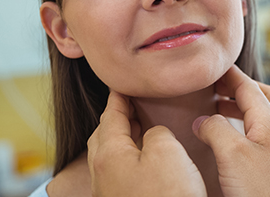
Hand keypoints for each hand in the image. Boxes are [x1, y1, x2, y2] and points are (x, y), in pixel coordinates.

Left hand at [87, 91, 206, 196]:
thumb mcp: (167, 152)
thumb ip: (157, 133)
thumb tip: (153, 135)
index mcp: (108, 153)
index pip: (110, 114)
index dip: (119, 96)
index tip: (122, 83)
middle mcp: (102, 173)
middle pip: (104, 135)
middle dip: (116, 117)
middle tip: (132, 104)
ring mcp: (110, 192)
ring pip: (111, 156)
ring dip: (123, 139)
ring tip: (141, 130)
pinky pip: (120, 173)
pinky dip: (130, 158)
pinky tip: (146, 162)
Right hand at [192, 65, 269, 196]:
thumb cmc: (266, 191)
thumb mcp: (233, 154)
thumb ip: (216, 130)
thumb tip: (202, 120)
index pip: (248, 86)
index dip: (228, 74)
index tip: (211, 65)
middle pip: (262, 97)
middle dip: (240, 88)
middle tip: (217, 87)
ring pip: (261, 118)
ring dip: (240, 109)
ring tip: (217, 112)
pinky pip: (259, 138)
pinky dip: (243, 130)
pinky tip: (230, 143)